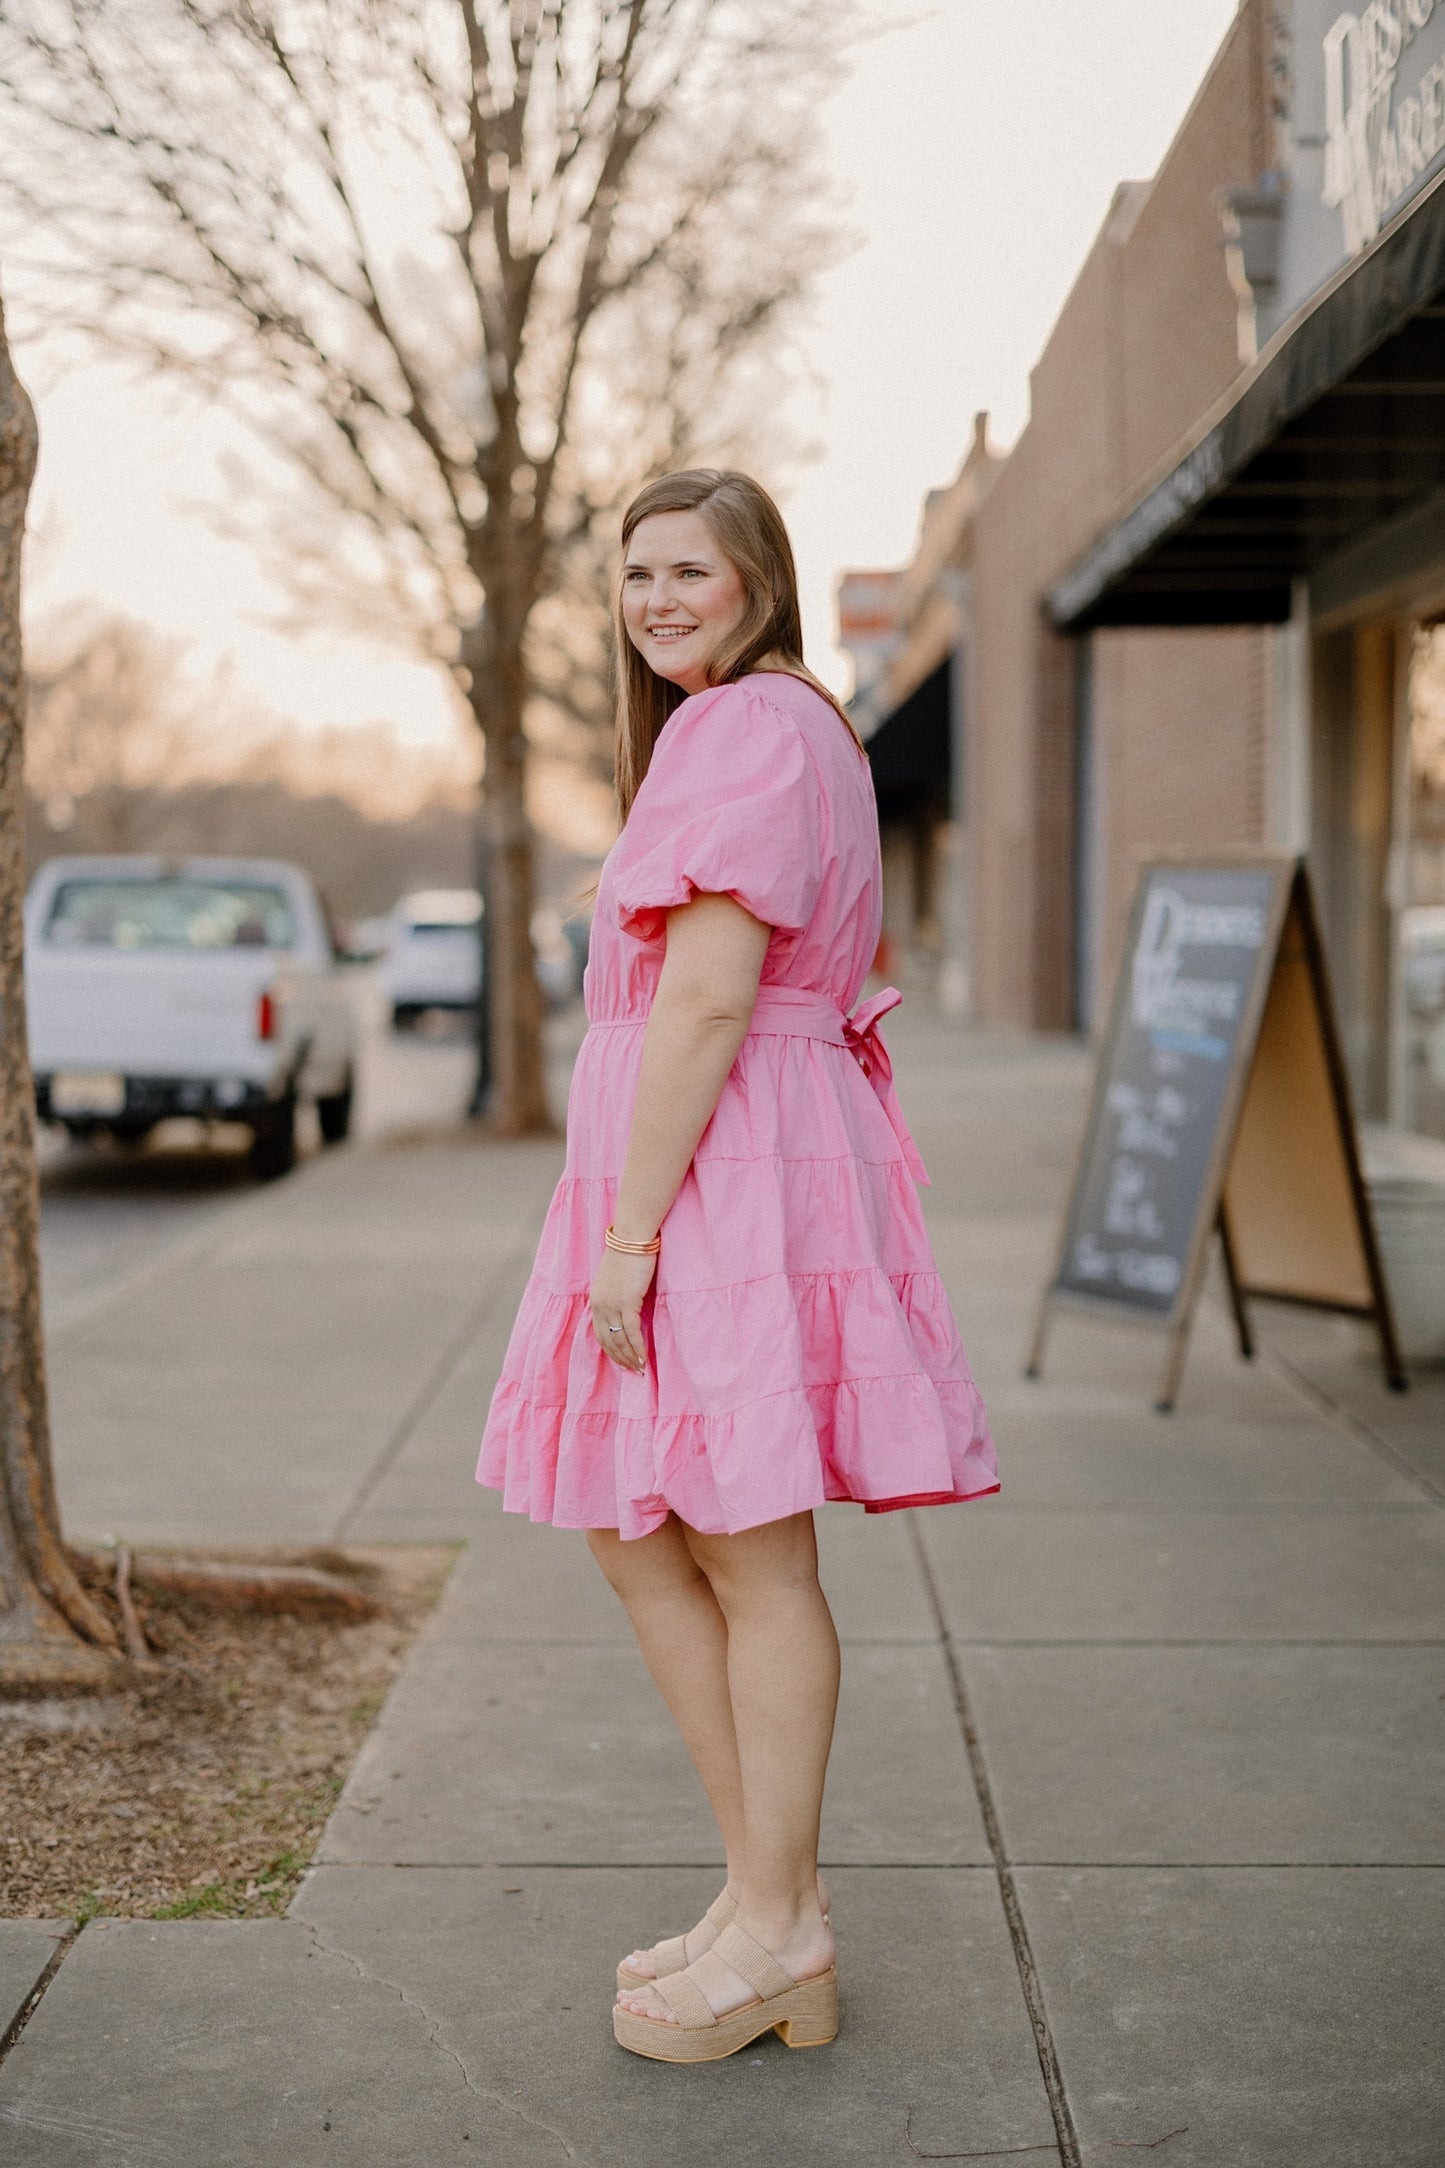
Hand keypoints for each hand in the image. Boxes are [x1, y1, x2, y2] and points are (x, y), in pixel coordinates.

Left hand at [590, 1244, 655, 1372]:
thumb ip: (617, 1296)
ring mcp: (612, 1305)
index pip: (600, 1334)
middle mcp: (600, 1305)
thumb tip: (628, 1311)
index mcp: (596, 1300)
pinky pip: (632, 1332)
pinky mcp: (627, 1302)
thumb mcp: (616, 1279)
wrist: (633, 1237)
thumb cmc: (629, 1254)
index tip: (622, 1362)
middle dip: (621, 1359)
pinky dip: (638, 1348)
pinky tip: (644, 1359)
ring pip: (619, 1340)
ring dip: (630, 1358)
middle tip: (633, 1372)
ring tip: (640, 1370)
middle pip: (608, 1341)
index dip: (611, 1352)